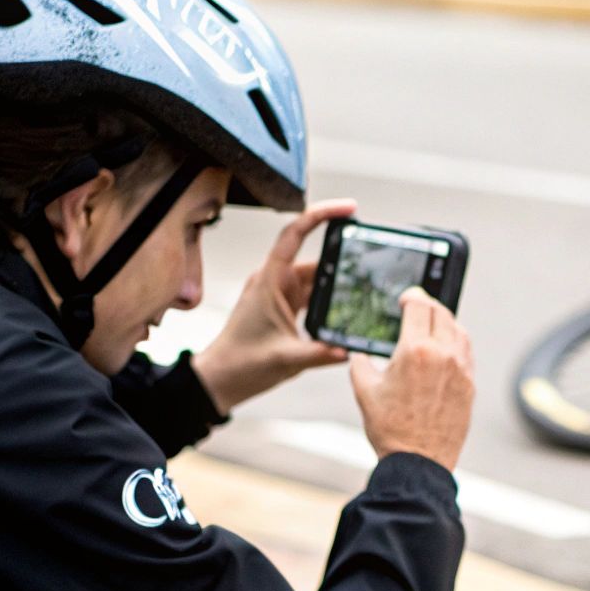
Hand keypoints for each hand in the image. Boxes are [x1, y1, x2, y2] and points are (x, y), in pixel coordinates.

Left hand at [193, 200, 351, 413]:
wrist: (220, 381)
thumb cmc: (241, 364)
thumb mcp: (286, 359)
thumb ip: (320, 353)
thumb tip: (348, 349)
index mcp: (269, 281)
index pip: (294, 234)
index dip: (321, 215)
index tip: (348, 209)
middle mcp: (274, 282)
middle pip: (312, 256)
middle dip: (341, 255)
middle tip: (369, 256)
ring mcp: (279, 295)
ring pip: (315, 277)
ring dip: (337, 281)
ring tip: (364, 286)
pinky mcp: (284, 308)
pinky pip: (312, 294)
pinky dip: (329, 297)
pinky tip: (346, 306)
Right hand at [348, 288, 474, 469]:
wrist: (419, 462)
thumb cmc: (390, 429)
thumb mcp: (364, 391)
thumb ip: (360, 363)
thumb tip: (360, 354)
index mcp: (416, 350)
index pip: (419, 306)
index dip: (412, 296)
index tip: (407, 297)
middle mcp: (444, 354)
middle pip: (441, 313)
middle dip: (428, 305)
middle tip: (418, 305)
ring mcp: (461, 369)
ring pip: (458, 330)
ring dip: (445, 321)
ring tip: (432, 323)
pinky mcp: (470, 384)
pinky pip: (466, 352)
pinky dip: (456, 342)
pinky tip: (446, 347)